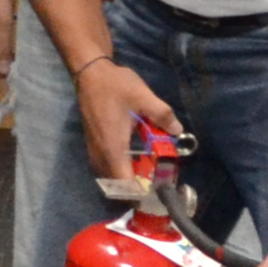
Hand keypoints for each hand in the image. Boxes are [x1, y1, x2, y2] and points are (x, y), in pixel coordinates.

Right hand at [70, 49, 181, 187]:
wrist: (90, 73)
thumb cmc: (115, 86)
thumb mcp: (143, 97)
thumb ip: (162, 115)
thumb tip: (178, 131)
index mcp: (113, 147)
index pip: (124, 182)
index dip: (139, 192)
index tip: (156, 193)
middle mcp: (101, 153)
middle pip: (116, 185)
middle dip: (135, 190)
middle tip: (155, 185)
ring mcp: (94, 149)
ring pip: (108, 177)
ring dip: (125, 181)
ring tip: (146, 176)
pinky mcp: (92, 144)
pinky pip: (104, 167)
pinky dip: (118, 171)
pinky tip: (134, 162)